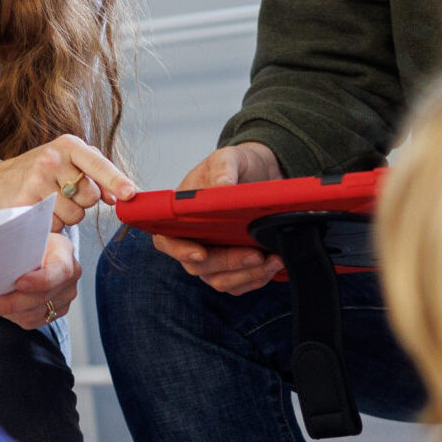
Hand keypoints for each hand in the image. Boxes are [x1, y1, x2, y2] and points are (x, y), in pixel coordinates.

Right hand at [0, 135, 135, 228]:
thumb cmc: (43, 172)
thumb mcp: (70, 162)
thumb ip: (97, 174)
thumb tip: (119, 196)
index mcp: (69, 145)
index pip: (98, 165)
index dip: (116, 181)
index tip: (130, 194)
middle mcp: (53, 159)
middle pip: (90, 197)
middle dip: (83, 202)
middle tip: (65, 193)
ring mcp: (37, 180)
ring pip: (74, 215)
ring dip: (67, 216)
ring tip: (51, 202)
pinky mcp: (25, 201)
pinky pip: (55, 224)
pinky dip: (52, 223)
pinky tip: (40, 210)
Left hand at [0, 232, 80, 328]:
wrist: (37, 251)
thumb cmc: (27, 241)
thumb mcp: (24, 235)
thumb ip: (14, 243)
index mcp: (64, 252)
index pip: (60, 270)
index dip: (40, 280)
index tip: (18, 283)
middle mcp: (70, 277)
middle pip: (42, 297)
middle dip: (11, 302)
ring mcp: (65, 297)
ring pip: (35, 313)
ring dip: (8, 312)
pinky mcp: (56, 311)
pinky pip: (33, 321)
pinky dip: (14, 317)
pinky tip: (0, 309)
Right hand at [150, 142, 285, 294]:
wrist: (259, 174)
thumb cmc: (234, 167)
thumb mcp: (227, 157)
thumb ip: (222, 168)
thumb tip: (220, 187)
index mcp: (180, 217)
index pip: (167, 241)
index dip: (180, 251)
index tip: (201, 253)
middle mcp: (192, 242)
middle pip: (200, 267)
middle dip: (229, 264)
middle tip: (255, 255)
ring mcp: (213, 258)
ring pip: (221, 281)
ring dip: (248, 274)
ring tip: (272, 259)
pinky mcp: (233, 268)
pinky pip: (240, 284)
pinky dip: (257, 278)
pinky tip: (273, 264)